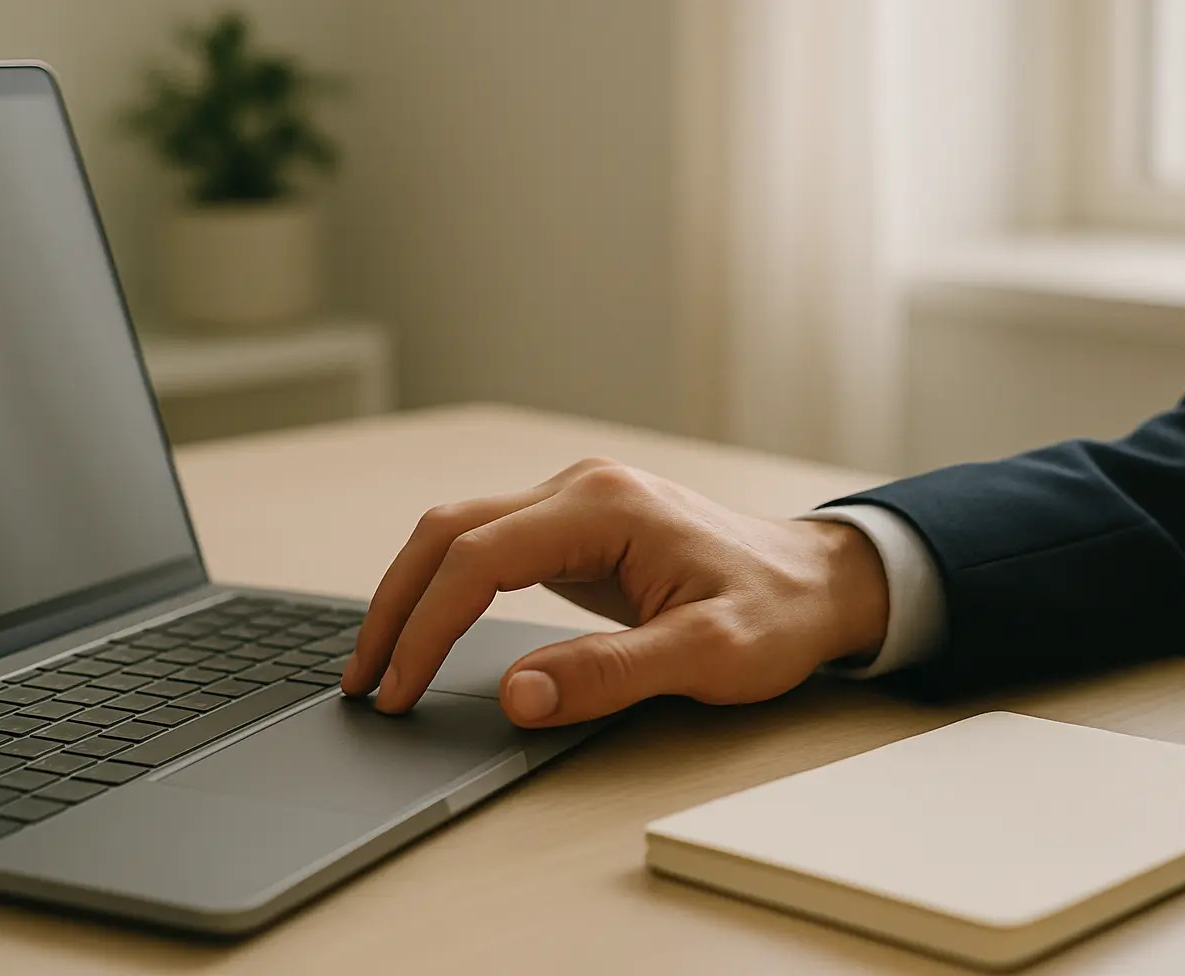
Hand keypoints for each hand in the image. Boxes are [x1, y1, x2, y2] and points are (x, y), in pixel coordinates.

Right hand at [340, 458, 889, 726]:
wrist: (821, 581)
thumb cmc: (776, 613)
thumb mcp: (708, 656)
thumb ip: (611, 675)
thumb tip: (516, 696)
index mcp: (605, 507)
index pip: (479, 558)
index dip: (428, 626)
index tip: (399, 690)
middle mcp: (581, 488)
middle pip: (450, 531)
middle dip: (397, 605)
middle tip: (364, 681)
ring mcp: (577, 501)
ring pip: (460, 532)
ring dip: (414, 593)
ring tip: (383, 663)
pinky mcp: (578, 525)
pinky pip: (490, 545)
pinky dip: (447, 587)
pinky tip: (431, 630)